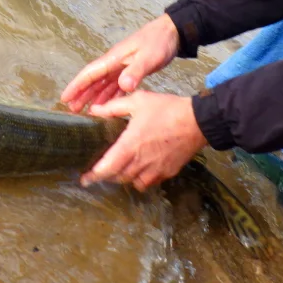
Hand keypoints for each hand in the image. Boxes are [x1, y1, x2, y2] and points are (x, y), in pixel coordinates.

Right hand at [61, 14, 179, 113]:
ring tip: (86, 111)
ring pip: (103, 84)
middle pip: (93, 80)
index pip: (90, 73)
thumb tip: (123, 87)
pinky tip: (108, 106)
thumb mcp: (149, 57)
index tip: (65, 98)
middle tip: (72, 110)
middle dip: (82, 94)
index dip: (77, 86)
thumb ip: (136, 71)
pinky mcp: (130, 69)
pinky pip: (116, 85)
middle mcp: (114, 62)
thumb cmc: (159, 42)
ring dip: (95, 97)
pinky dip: (110, 95)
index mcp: (114, 58)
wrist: (172, 32)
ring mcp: (122, 66)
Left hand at [80, 91, 206, 191]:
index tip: (84, 178)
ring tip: (119, 167)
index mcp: (130, 145)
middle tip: (99, 169)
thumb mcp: (138, 100)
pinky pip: (148, 182)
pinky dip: (140, 178)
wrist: (198, 121)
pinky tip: (139, 167)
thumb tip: (94, 111)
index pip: (106, 168)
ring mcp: (155, 170)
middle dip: (106, 175)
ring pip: (132, 182)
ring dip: (123, 177)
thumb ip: (113, 107)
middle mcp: (141, 162)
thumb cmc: (167, 109)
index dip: (93, 175)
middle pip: (117, 177)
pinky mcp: (167, 172)